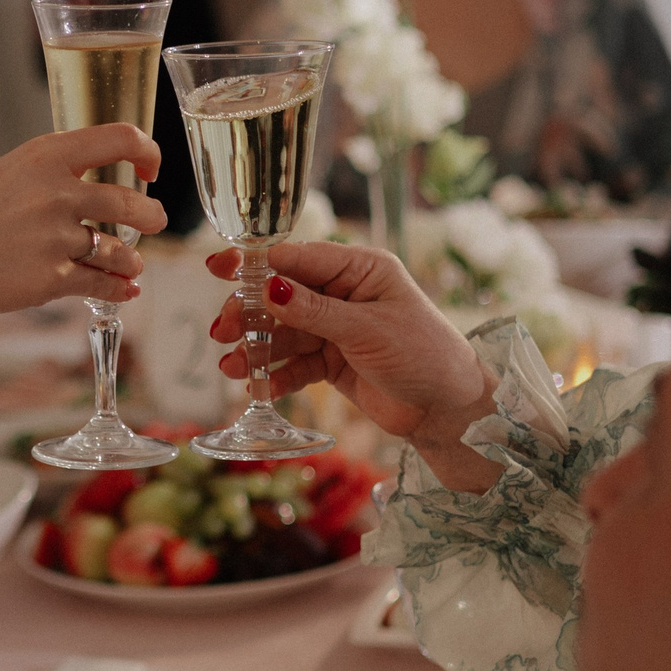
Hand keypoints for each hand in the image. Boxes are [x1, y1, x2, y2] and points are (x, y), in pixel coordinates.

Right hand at [0, 125, 165, 315]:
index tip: (149, 169)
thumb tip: (89, 181)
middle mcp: (56, 193)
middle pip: (130, 203)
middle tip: (154, 221)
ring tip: (131, 265)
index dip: (147, 152)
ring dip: (132, 260)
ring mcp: (54, 239)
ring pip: (120, 251)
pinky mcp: (48, 280)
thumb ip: (50, 172)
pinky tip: (123, 290)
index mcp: (46, 156)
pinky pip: (100, 285)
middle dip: (152, 217)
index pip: (120, 139)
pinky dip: (117, 289)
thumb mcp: (6, 169)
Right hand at [205, 241, 501, 491]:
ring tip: (231, 365)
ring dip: (257, 348)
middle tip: (222, 330)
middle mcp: (345, 294)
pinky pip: (295, 363)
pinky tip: (256, 385)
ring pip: (284, 333)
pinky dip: (276, 374)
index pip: (299, 259)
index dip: (257, 264)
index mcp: (360, 270)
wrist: (450, 411)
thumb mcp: (367, 329)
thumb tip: (267, 288)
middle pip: (283, 296)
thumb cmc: (424, 355)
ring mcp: (337, 329)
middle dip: (251, 313)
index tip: (220, 267)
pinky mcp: (332, 362)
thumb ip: (314, 310)